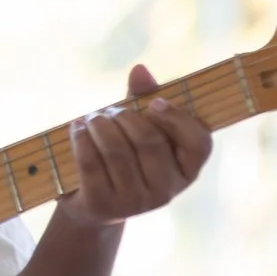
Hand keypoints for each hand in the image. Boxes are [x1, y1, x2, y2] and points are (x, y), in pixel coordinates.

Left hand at [54, 64, 213, 228]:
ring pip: (117, 150)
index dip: (178, 119)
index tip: (154, 103)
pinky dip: (81, 139)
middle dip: (124, 117)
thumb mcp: (137, 128)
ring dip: (99, 125)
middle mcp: (166, 191)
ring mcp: (136, 203)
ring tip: (90, 118)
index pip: (200, 144)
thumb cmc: (123, 156)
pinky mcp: (104, 206)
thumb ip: (143, 99)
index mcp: (186, 170)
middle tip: (109, 110)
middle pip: (150, 142)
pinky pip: (91, 163)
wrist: (91, 203)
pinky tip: (76, 128)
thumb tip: (140, 70)